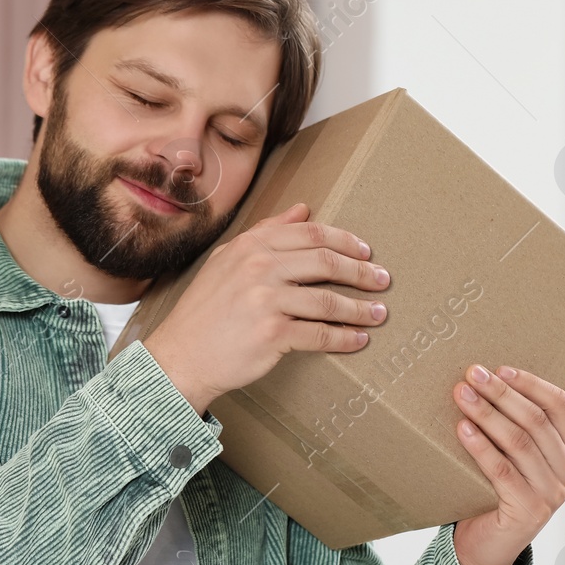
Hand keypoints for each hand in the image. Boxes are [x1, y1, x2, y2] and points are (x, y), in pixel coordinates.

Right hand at [142, 203, 390, 413]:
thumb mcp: (229, 259)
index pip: (312, 234)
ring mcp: (266, 301)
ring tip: (378, 313)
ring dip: (360, 309)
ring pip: (328, 301)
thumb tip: (303, 209)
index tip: (366, 253)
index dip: (346, 241)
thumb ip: (267, 231)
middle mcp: (259, 268)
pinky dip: (345, 338)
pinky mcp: (272, 334)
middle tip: (383, 280)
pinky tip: (358, 340)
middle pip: (327, 262)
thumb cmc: (207, 310)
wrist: (181, 355)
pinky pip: (320, 334)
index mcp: (252, 246)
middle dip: (362, 272)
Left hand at [451, 367, 564, 564]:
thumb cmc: (502, 490)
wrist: (488, 544)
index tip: (500, 368)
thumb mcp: (523, 454)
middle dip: (501, 394)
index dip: (529, 383)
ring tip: (462, 395)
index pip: (558, 406)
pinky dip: (480, 446)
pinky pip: (502, 470)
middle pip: (536, 421)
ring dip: (487, 414)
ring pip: (519, 442)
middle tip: (473, 375)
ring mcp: (552, 494)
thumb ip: (541, 421)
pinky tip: (462, 429)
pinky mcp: (528, 511)